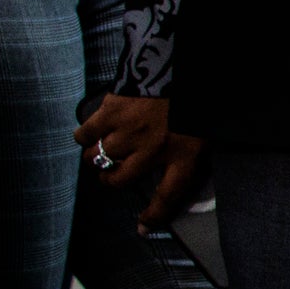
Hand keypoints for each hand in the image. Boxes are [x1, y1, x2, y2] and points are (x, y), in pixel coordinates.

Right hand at [74, 93, 204, 225]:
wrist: (181, 60)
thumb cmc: (196, 97)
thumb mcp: (205, 130)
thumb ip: (191, 153)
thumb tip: (176, 172)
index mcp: (186, 155)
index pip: (168, 197)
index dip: (154, 216)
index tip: (142, 228)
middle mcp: (155, 150)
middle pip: (120, 180)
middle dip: (111, 180)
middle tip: (111, 174)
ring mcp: (129, 132)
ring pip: (98, 159)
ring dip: (96, 157)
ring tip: (101, 151)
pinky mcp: (110, 112)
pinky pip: (84, 135)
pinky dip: (83, 136)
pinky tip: (91, 132)